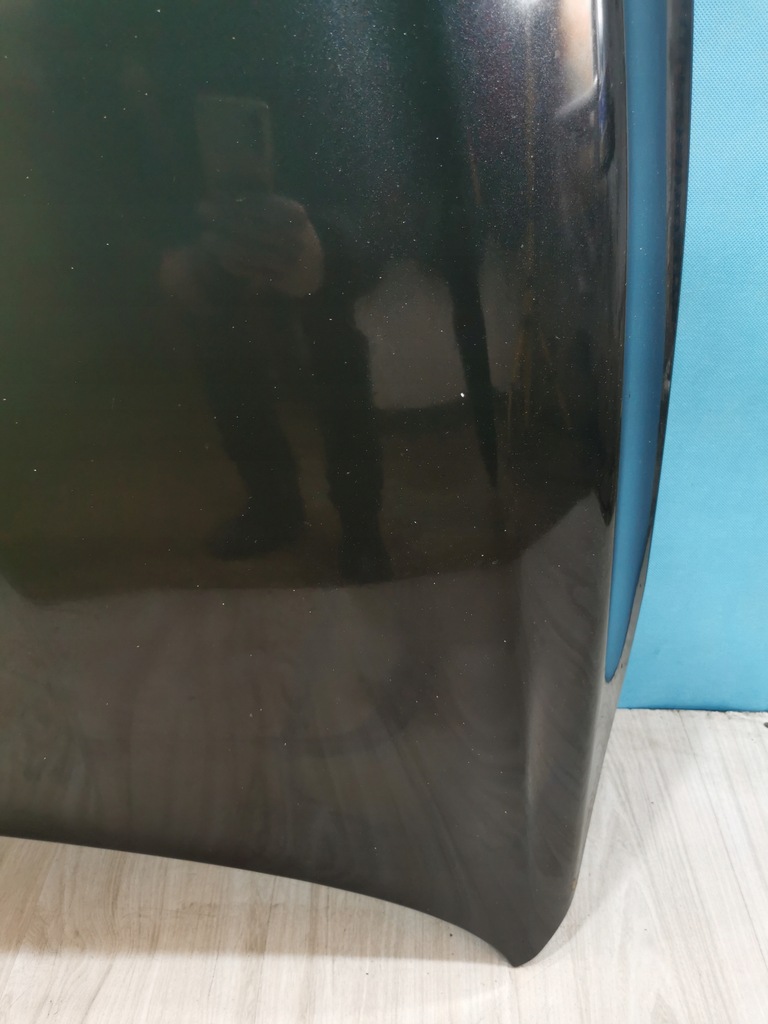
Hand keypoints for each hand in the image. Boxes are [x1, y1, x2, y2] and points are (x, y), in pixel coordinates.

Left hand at [199, 194, 324, 297]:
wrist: (315, 265)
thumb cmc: (289, 232)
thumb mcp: (282, 212)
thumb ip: (259, 204)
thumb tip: (223, 195)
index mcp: (294, 214)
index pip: (259, 205)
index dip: (235, 201)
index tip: (213, 196)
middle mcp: (295, 236)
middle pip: (253, 227)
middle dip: (225, 219)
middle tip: (202, 211)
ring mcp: (291, 259)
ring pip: (252, 252)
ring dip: (225, 245)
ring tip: (205, 238)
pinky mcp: (283, 279)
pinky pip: (255, 271)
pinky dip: (236, 264)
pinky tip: (220, 257)